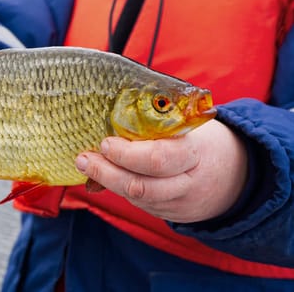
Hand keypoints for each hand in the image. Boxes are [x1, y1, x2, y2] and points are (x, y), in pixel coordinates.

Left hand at [75, 120, 247, 222]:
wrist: (237, 177)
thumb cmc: (206, 141)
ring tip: (86, 164)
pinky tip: (105, 175)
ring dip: (107, 182)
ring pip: (137, 198)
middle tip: (84, 158)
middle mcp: (187, 183)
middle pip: (142, 186)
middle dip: (107, 173)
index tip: (105, 143)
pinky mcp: (170, 214)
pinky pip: (141, 204)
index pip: (158, 159)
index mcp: (195, 153)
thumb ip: (162, 123)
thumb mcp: (193, 126)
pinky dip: (119, 189)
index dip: (127, 154)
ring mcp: (178, 203)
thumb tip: (116, 108)